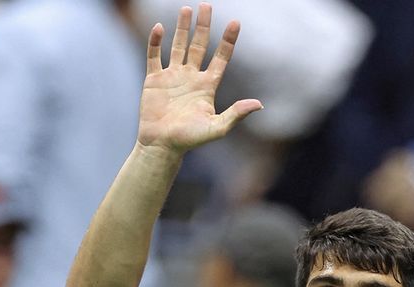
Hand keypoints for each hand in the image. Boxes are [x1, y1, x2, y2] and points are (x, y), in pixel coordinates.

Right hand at [137, 4, 262, 154]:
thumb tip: (259, 105)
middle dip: (204, 26)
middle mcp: (191, 78)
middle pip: (199, 46)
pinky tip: (159, 27)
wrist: (162, 145)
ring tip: (187, 9)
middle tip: (207, 5)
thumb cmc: (189, 140)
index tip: (236, 23)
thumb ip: (236, 114)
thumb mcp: (217, 128)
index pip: (221, 59)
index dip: (228, 41)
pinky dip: (155, 41)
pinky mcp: (154, 80)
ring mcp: (172, 77)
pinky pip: (154, 56)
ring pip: (178, 46)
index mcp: (207, 87)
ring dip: (182, 28)